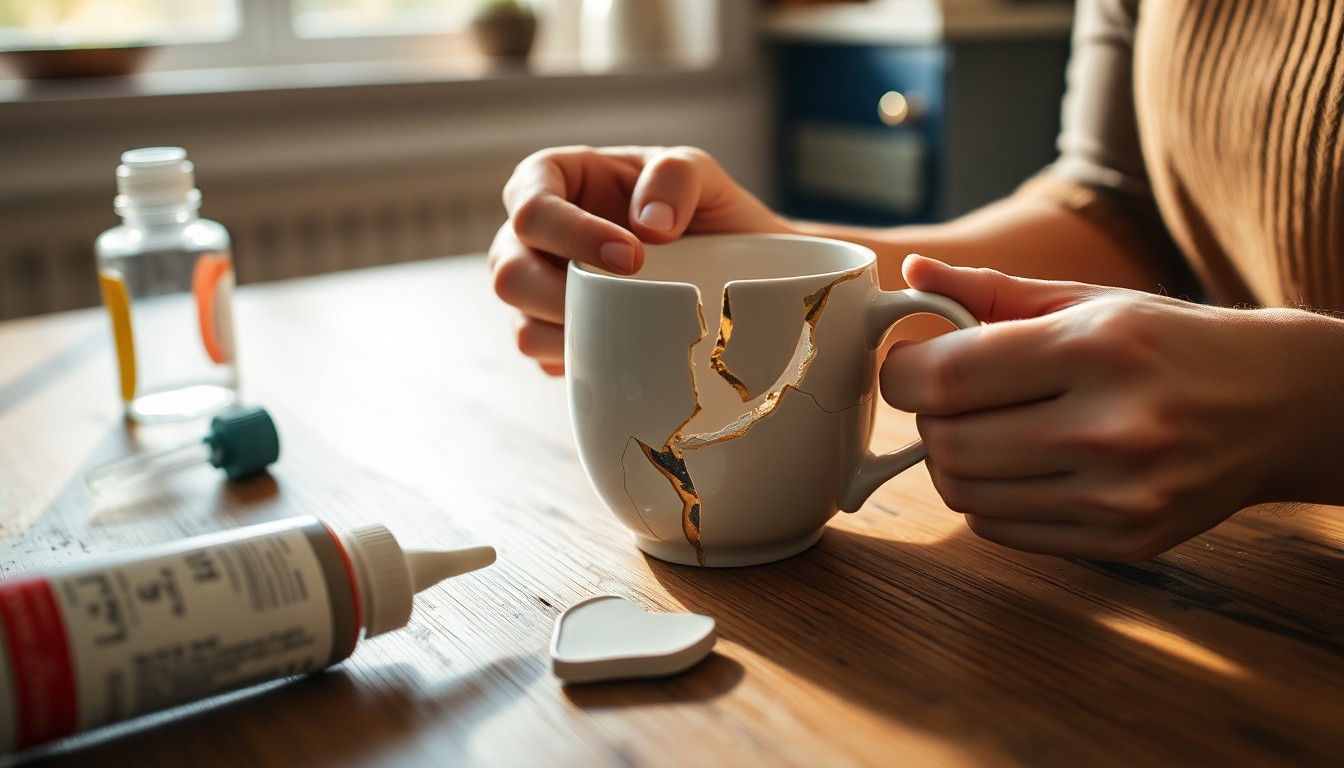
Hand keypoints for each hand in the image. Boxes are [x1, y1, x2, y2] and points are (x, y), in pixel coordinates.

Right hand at [489, 145, 786, 374]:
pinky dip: (578, 362)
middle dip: (560, 295)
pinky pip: (546, 360)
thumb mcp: (698, 173)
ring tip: (624, 331)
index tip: (633, 257)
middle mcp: (532, 236)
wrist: (724, 263)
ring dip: (570, 335)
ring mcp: (537, 288)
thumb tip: (652, 225)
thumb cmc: (697, 208)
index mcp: (554, 180)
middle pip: (507, 271)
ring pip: (521, 324)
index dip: (571, 233)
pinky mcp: (553, 333)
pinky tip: (618, 351)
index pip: (531, 205)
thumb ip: (676, 176)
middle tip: (624, 301)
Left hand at [881, 256, 1343, 561]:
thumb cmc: (1170, 343)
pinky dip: (988, 499)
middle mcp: (1110, 428)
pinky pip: (1001, 530)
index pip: (948, 377)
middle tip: (952, 398)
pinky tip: (1021, 467)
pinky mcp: (1122, 542)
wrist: (1278, 406)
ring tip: (987, 429)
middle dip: (929, 418)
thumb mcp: (1088, 299)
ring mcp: (1119, 496)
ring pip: (966, 494)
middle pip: (949, 444)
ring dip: (952, 462)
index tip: (908, 363)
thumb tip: (912, 272)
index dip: (903, 371)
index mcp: (1096, 350)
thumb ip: (991, 291)